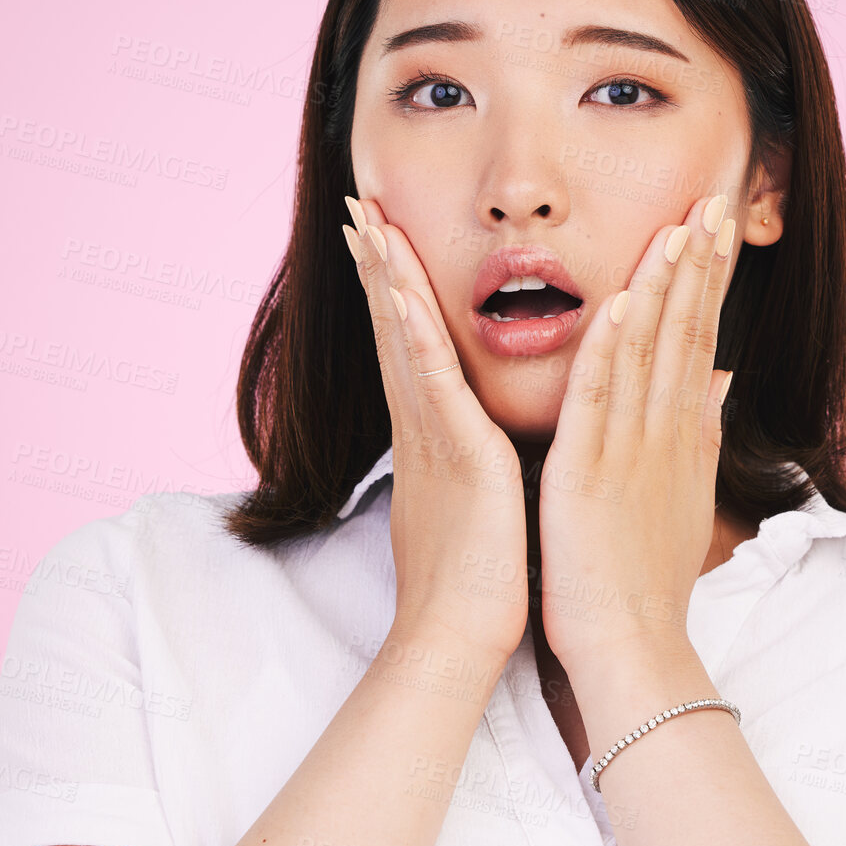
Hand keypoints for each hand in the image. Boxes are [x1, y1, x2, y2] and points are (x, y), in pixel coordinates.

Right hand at [343, 196, 528, 665]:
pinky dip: (412, 339)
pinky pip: (430, 388)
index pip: (411, 344)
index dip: (395, 288)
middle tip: (360, 208)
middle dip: (378, 266)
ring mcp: (431, 437)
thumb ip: (476, 458)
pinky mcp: (454, 457)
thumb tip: (486, 438)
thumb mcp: (478, 499)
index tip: (385, 236)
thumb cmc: (473, 578)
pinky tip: (400, 297)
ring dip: (386, 281)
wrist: (457, 638)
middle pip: (394, 329)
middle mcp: (422, 426)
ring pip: (404, 343)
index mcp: (434, 433)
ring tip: (369, 225)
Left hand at [535, 192, 736, 670]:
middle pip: (688, 330)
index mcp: (680, 434)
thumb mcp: (683, 497)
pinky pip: (601, 400)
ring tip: (680, 224)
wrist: (630, 645)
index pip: (699, 338)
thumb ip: (698, 436)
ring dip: (666, 285)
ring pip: (652, 351)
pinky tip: (625, 301)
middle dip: (701, 262)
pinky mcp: (591, 472)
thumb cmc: (646, 578)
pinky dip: (614, 348)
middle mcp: (666, 431)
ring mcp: (632, 449)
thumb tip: (717, 387)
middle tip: (714, 199)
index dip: (709, 279)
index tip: (717, 225)